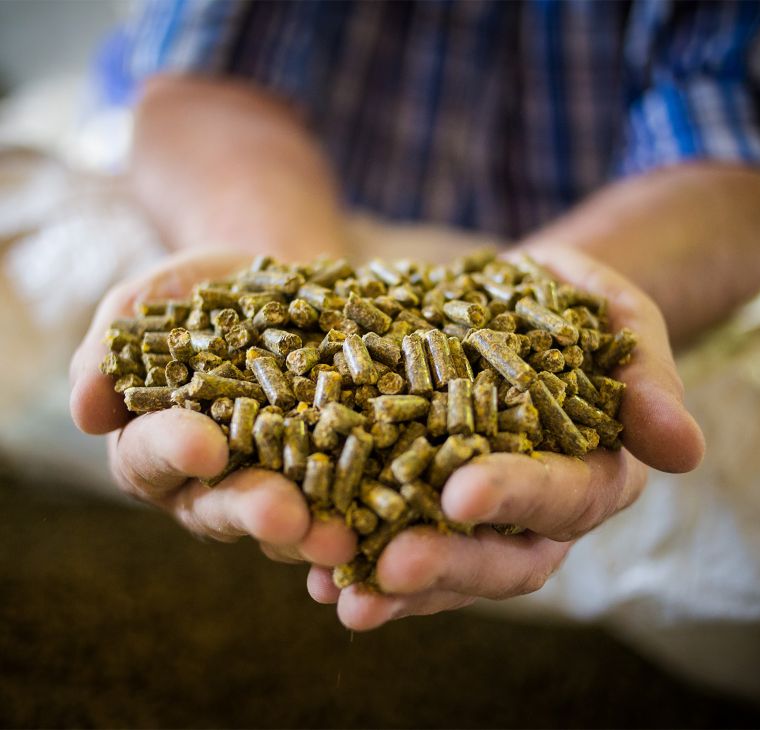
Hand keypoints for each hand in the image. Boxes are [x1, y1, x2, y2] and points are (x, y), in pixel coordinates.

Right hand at [70, 249, 355, 565]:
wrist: (281, 283)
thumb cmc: (204, 291)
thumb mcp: (152, 300)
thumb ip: (113, 348)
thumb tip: (85, 410)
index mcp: (156, 444)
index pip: (153, 455)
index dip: (176, 451)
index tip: (205, 445)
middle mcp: (213, 480)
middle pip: (224, 506)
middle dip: (253, 510)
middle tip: (282, 515)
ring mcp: (277, 482)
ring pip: (289, 522)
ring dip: (314, 532)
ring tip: (341, 536)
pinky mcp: (333, 474)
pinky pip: (347, 501)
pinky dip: (365, 512)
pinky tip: (387, 520)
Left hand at [307, 246, 705, 629]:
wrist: (508, 301)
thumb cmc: (568, 303)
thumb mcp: (613, 315)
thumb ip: (646, 374)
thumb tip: (683, 449)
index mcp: (592, 470)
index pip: (563, 494)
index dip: (518, 496)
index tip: (462, 493)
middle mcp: (536, 512)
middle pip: (501, 556)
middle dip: (448, 563)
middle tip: (390, 565)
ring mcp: (477, 517)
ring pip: (444, 565)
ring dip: (392, 585)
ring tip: (336, 593)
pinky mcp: (421, 503)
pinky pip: (393, 539)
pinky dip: (357, 557)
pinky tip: (311, 572)